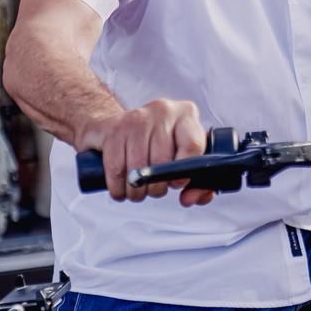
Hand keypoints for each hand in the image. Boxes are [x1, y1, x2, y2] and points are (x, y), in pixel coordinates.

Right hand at [75, 99, 214, 205]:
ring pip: (138, 168)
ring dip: (137, 190)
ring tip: (138, 191)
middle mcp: (162, 111)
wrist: (117, 124)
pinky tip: (122, 189)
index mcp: (186, 116)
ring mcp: (136, 118)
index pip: (193, 145)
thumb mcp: (181, 155)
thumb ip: (196, 182)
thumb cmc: (156, 143)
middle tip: (155, 190)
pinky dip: (118, 187)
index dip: (184, 172)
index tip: (176, 183)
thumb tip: (189, 199)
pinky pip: (116, 169)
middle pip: (162, 161)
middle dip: (157, 187)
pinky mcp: (114, 129)